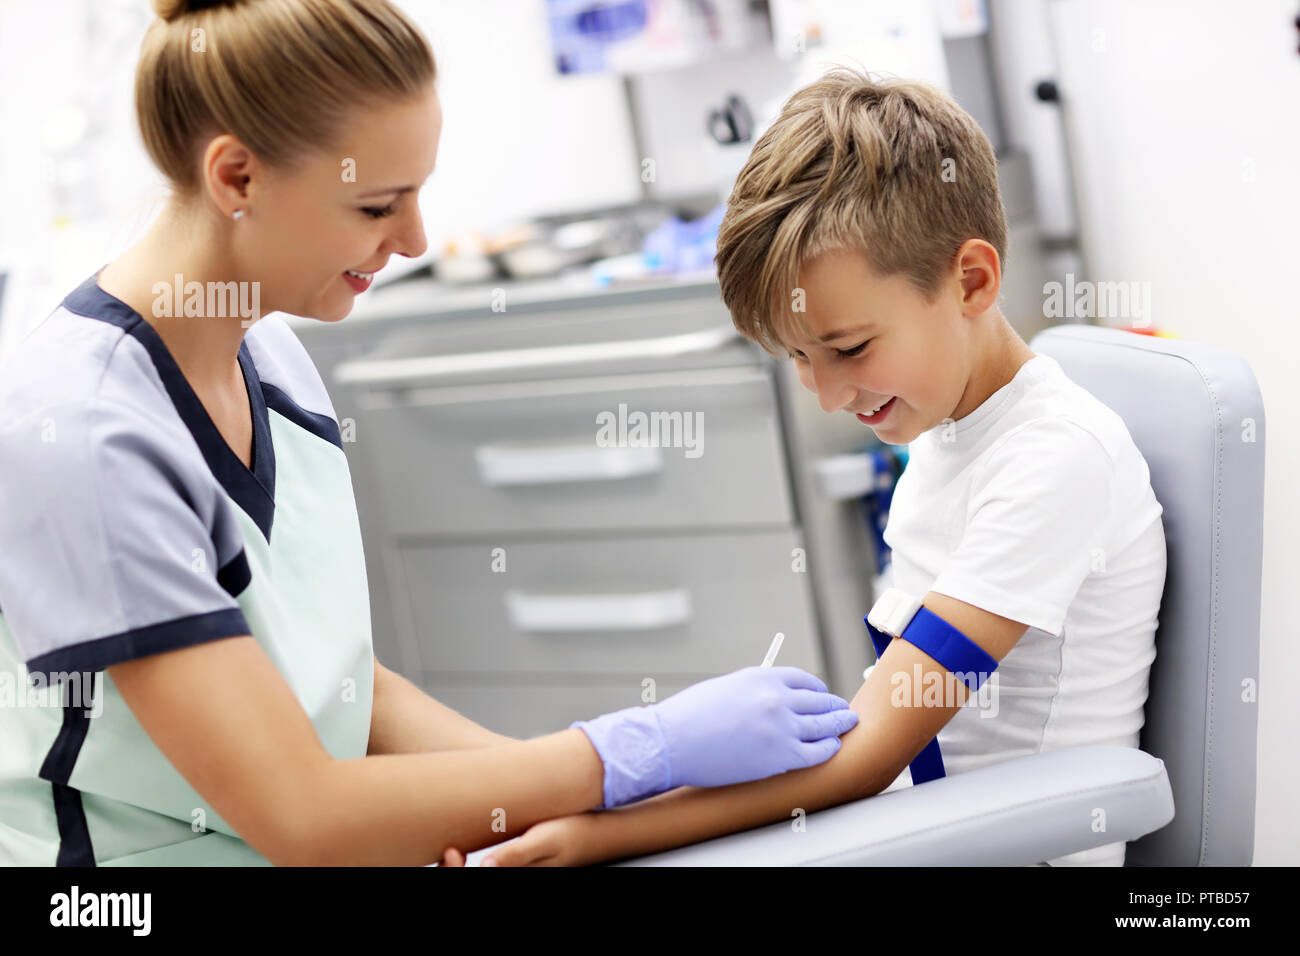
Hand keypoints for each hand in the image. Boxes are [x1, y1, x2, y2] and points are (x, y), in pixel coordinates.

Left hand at [441, 817, 592, 866]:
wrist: (595, 832)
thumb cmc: (572, 832)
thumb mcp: (545, 839)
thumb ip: (516, 854)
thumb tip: (486, 867)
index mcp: (519, 875)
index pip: (477, 880)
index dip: (456, 870)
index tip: (452, 849)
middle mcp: (514, 875)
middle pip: (476, 876)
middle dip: (455, 868)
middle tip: (451, 849)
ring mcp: (513, 870)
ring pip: (481, 872)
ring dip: (463, 864)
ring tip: (457, 846)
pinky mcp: (514, 863)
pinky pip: (490, 866)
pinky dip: (473, 858)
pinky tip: (471, 843)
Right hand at [654, 665, 858, 788]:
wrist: (671, 742)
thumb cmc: (690, 716)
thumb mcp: (727, 688)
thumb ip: (755, 691)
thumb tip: (774, 699)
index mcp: (763, 677)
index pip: (804, 680)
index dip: (818, 689)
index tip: (823, 695)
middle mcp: (777, 699)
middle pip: (819, 701)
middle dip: (834, 706)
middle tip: (844, 710)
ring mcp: (781, 728)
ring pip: (824, 725)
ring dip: (839, 725)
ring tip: (847, 725)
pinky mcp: (780, 756)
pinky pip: (816, 752)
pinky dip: (828, 748)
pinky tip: (833, 747)